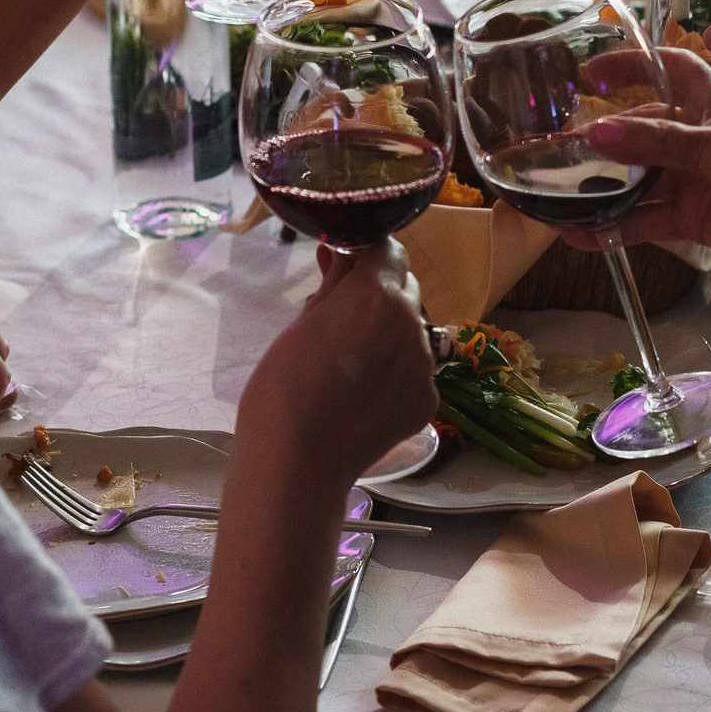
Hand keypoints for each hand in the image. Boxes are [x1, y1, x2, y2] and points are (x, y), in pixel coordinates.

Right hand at [237, 242, 436, 486]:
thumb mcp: (301, 325)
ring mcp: (425, 365)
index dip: (367, 255)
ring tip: (352, 362)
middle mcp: (412, 323)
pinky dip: (396, 373)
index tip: (347, 268)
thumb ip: (332, 287)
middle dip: (380, 294)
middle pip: (405, 290)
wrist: (296, 461)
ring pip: (413, 332)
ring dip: (390, 334)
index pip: (389, 250)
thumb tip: (342, 254)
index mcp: (377, 295)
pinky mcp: (428, 400)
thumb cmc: (282, 387)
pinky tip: (365, 393)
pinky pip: (416, 372)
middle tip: (343, 317)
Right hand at [558, 49, 710, 309]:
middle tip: (560, 148)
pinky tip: (583, 235)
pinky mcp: (696, 222)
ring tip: (560, 195)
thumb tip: (599, 135)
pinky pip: (646, 220)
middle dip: (605, 138)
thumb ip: (661, 143)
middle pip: (645, 131)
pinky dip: (615, 227)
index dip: (638, 63)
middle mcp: (707, 142)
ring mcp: (699, 183)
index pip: (675, 69)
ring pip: (640, 179)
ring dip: (604, 187)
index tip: (594, 70)